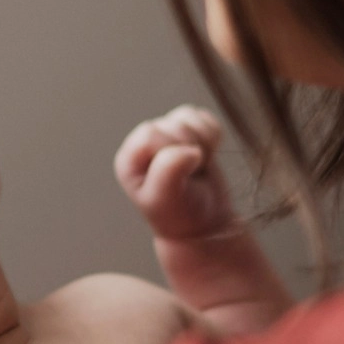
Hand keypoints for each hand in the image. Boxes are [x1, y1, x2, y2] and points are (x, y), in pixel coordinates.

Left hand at [114, 105, 240, 241]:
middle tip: (191, 174)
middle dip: (190, 148)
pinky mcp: (188, 132)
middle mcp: (145, 144)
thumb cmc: (180, 215)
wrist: (205, 224)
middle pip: (173, 124)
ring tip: (198, 167)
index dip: (173, 150)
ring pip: (189, 119)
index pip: (150, 134)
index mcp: (130, 159)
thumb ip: (169, 171)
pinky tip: (206, 157)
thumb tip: (187, 150)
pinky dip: (212, 136)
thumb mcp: (165, 198)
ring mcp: (167, 136)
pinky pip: (204, 119)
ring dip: (203, 143)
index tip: (182, 174)